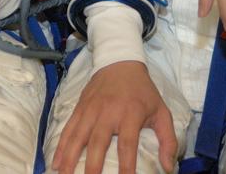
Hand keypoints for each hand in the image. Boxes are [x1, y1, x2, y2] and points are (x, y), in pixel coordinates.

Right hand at [53, 61, 175, 173]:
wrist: (120, 62)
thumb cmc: (143, 92)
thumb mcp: (162, 111)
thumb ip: (168, 140)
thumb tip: (169, 167)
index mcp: (130, 114)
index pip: (127, 144)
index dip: (126, 165)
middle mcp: (108, 112)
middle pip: (98, 142)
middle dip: (92, 166)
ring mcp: (91, 109)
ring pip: (77, 136)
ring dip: (69, 158)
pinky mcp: (79, 107)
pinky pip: (68, 129)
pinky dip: (61, 146)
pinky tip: (56, 162)